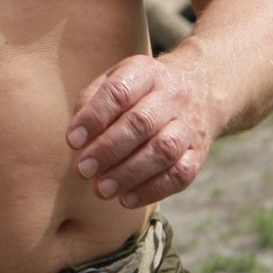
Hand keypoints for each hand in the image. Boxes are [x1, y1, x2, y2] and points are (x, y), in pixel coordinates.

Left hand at [66, 53, 216, 207]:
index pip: (119, 92)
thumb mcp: (115, 80)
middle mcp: (173, 95)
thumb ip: (92, 103)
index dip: (95, 117)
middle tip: (83, 170)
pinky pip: (180, 175)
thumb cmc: (140, 93)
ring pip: (163, 150)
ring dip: (129, 174)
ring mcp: (190, 125)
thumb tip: (77, 137)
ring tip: (101, 189)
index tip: (73, 141)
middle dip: (108, 150)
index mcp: (146, 73)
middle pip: (142, 123)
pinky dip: (152, 190)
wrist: (199, 92)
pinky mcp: (199, 153)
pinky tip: (127, 199)